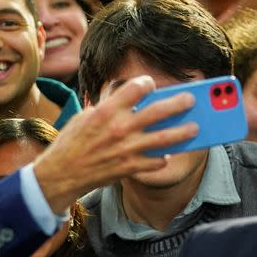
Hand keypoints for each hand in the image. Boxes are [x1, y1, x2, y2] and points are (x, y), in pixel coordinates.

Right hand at [33, 75, 196, 213]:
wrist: (61, 173)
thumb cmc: (72, 142)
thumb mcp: (85, 117)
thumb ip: (109, 108)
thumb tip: (129, 100)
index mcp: (107, 110)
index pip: (137, 87)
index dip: (147, 83)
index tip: (151, 85)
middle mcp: (120, 128)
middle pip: (158, 111)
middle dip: (179, 103)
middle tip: (190, 99)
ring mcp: (126, 149)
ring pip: (165, 138)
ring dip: (183, 132)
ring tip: (195, 127)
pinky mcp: (129, 167)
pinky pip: (156, 161)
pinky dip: (163, 157)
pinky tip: (166, 153)